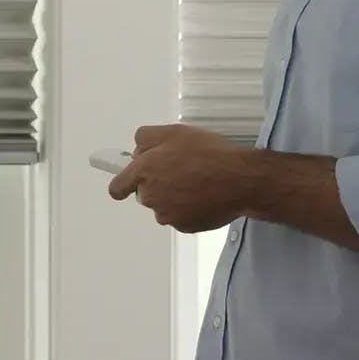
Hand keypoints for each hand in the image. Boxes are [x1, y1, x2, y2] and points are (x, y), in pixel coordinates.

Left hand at [108, 124, 253, 233]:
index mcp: (143, 172)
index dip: (123, 184)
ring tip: (197, 183)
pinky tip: (205, 197)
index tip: (130, 182)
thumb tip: (137, 152)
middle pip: (145, 194)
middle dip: (157, 184)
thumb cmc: (206, 152)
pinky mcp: (185, 227)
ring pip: (164, 207)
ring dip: (174, 198)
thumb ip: (146, 138)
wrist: (240, 180)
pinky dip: (189, 210)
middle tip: (180, 171)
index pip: (118, 187)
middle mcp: (151, 197)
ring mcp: (168, 215)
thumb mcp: (173, 132)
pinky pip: (181, 218)